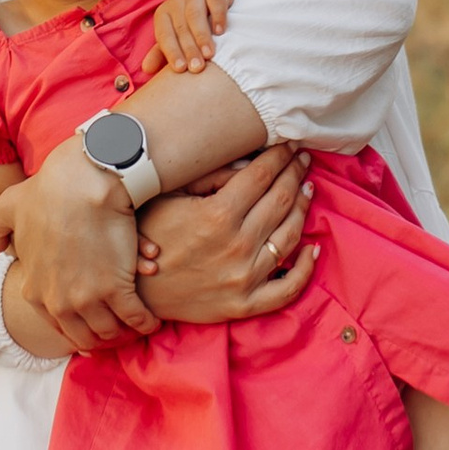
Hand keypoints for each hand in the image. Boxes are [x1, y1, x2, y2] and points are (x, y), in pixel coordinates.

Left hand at [0, 136, 156, 350]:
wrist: (85, 183)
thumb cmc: (48, 191)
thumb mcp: (10, 207)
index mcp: (35, 289)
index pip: (56, 322)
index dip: (73, 324)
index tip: (87, 322)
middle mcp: (58, 301)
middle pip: (84, 334)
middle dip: (98, 335)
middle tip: (113, 329)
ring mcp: (88, 299)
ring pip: (110, 331)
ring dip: (122, 332)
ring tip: (132, 325)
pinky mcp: (117, 290)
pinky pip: (135, 319)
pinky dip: (144, 323)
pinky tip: (151, 320)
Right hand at [136, 145, 318, 324]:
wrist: (135, 292)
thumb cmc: (149, 237)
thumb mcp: (169, 197)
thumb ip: (209, 176)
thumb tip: (248, 161)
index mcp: (217, 214)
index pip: (262, 175)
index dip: (280, 156)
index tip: (289, 145)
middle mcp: (237, 245)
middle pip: (281, 200)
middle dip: (295, 174)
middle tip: (302, 161)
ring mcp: (244, 277)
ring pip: (291, 235)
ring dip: (304, 208)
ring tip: (307, 190)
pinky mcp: (246, 304)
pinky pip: (289, 287)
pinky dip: (306, 267)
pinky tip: (313, 248)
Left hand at [144, 0, 235, 77]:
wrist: (219, 3)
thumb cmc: (194, 27)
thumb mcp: (177, 39)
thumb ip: (162, 54)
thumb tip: (146, 69)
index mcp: (163, 14)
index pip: (164, 35)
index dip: (172, 53)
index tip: (181, 69)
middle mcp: (176, 1)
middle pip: (180, 27)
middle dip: (189, 49)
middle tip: (197, 68)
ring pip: (195, 15)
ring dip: (201, 36)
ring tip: (209, 54)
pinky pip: (215, 2)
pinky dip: (218, 17)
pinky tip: (220, 32)